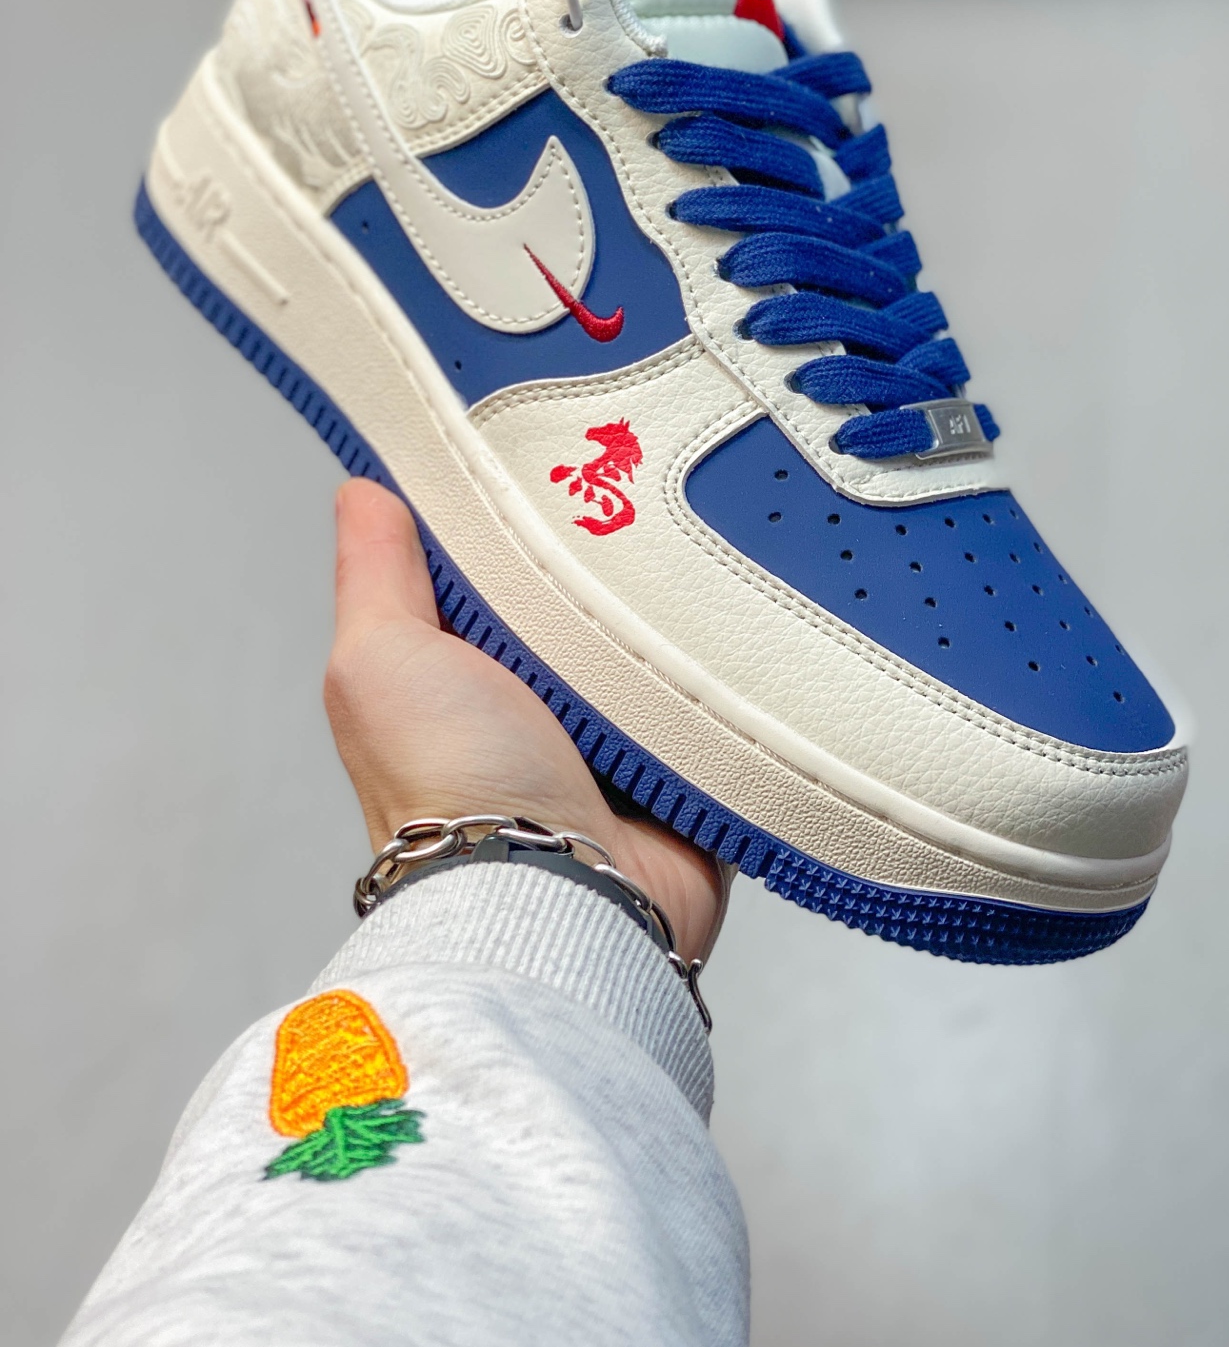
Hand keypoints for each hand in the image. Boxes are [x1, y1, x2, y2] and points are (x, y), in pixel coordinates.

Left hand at [323, 478, 727, 964]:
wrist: (556, 898)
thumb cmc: (449, 789)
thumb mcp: (382, 659)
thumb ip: (375, 573)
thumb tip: (362, 488)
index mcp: (465, 672)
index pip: (499, 568)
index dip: (522, 512)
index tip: (557, 448)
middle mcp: (541, 707)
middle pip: (589, 599)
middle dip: (617, 556)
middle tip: (650, 489)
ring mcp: (620, 743)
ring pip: (663, 645)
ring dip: (680, 616)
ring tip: (707, 550)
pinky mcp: (689, 775)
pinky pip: (725, 703)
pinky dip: (732, 676)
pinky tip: (747, 623)